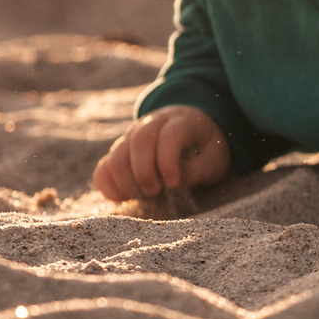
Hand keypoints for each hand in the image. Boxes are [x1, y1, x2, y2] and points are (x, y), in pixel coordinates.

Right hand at [92, 106, 232, 206]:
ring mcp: (133, 134)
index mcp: (184, 120)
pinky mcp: (120, 151)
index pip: (170, 134)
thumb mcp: (214, 159)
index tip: (173, 184)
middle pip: (139, 139)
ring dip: (125, 179)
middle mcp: (155, 122)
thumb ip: (197, 170)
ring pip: (118, 152)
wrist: (195, 134)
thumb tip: (171, 183)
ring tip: (141, 196)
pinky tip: (122, 198)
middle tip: (154, 191)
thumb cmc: (207, 150)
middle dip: (144, 170)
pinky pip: (104, 167)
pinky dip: (107, 184)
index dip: (168, 161)